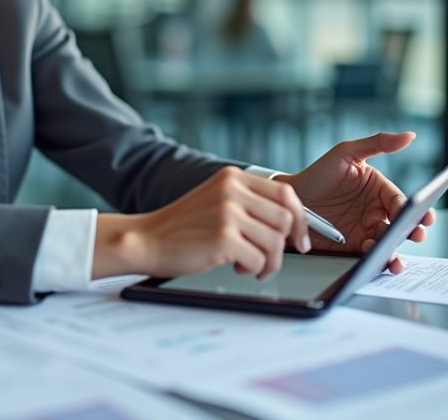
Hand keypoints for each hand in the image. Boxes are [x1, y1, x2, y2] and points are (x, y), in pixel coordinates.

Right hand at [91, 167, 309, 281]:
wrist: (147, 240)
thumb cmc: (184, 228)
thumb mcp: (217, 201)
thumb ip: (249, 203)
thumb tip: (292, 223)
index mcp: (232, 177)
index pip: (286, 192)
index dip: (300, 219)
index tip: (300, 240)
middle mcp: (231, 189)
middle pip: (285, 219)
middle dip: (285, 245)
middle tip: (270, 259)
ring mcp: (227, 212)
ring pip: (275, 242)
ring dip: (269, 262)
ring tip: (251, 266)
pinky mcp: (223, 237)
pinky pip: (259, 260)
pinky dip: (254, 270)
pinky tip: (237, 268)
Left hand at [276, 132, 433, 274]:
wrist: (292, 200)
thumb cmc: (318, 174)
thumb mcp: (346, 153)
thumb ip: (377, 144)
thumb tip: (409, 135)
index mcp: (378, 189)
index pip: (400, 200)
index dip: (413, 208)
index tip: (422, 214)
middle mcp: (376, 211)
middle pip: (401, 224)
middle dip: (413, 231)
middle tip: (417, 235)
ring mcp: (366, 230)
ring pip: (389, 242)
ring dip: (396, 252)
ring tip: (397, 258)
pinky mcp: (354, 246)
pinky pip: (370, 254)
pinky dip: (376, 257)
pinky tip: (373, 255)